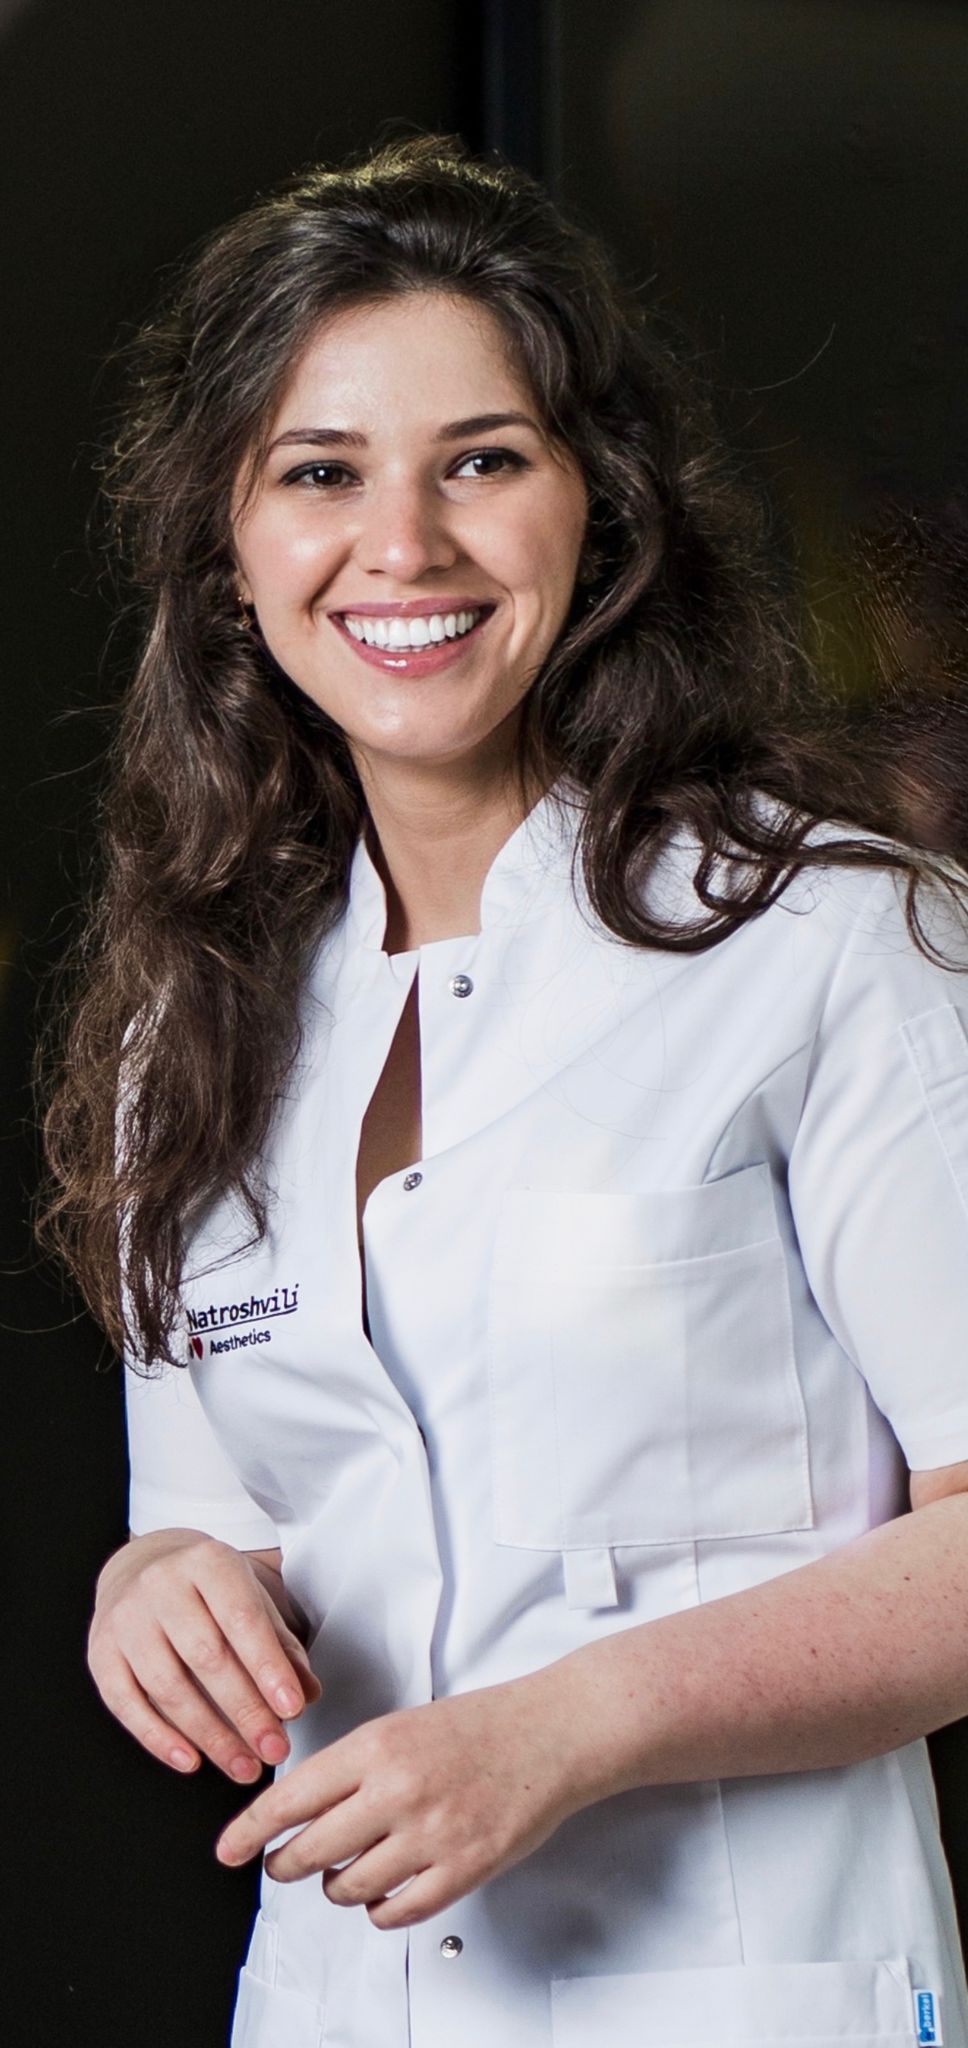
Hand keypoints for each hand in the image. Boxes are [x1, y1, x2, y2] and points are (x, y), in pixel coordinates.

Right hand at [88, 1529, 322, 1783]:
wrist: (143, 1566)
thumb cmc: (207, 1591)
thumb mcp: (249, 1599)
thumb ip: (280, 1645)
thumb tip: (307, 1693)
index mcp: (207, 1562)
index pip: (241, 1618)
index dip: (268, 1667)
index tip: (292, 1709)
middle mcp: (161, 1584)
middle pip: (206, 1657)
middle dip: (245, 1711)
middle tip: (274, 1749)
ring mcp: (126, 1618)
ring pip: (167, 1686)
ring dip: (209, 1735)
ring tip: (243, 1765)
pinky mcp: (101, 1651)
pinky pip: (127, 1703)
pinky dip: (159, 1738)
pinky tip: (191, 1760)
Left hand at [215, 1670, 582, 1926]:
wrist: (548, 1734)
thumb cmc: (477, 1727)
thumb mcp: (400, 1725)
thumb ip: (351, 1767)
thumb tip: (298, 1809)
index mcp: (377, 1746)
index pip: (292, 1798)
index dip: (251, 1831)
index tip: (229, 1850)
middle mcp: (398, 1791)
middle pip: (310, 1851)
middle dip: (285, 1865)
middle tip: (283, 1865)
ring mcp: (431, 1834)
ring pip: (348, 1887)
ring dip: (335, 1886)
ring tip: (345, 1870)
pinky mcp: (462, 1870)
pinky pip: (394, 1912)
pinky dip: (377, 1909)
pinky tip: (383, 1890)